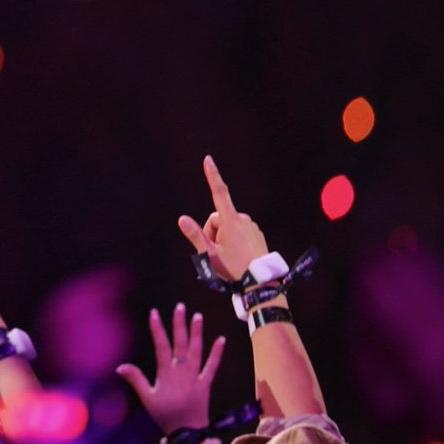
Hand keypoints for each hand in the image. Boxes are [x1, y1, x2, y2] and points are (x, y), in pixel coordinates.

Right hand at [115, 303, 225, 433]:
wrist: (188, 432)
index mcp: (166, 372)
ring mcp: (196, 375)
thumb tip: (120, 366)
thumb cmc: (165, 415)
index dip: (157, 329)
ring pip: (197, 350)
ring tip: (198, 316)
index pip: (161, 346)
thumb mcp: (147, 398)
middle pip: (180, 343)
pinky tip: (222, 340)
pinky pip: (213, 366)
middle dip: (179, 324)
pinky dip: (217, 353)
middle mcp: (182, 370)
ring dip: (197, 332)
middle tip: (180, 306)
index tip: (154, 313)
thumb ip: (136, 380)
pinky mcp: (206, 383)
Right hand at [177, 156, 269, 281]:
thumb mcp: (210, 255)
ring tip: (227, 257)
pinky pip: (240, 231)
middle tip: (214, 252)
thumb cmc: (234, 269)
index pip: (218, 193)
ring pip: (228, 226)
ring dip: (223, 236)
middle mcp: (243, 220)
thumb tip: (182, 219)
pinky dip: (234, 239)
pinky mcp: (257, 233)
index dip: (212, 175)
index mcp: (230, 222)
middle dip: (212, 231)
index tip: (208, 160)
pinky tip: (238, 255)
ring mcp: (252, 226)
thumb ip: (195, 235)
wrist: (260, 284)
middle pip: (218, 218)